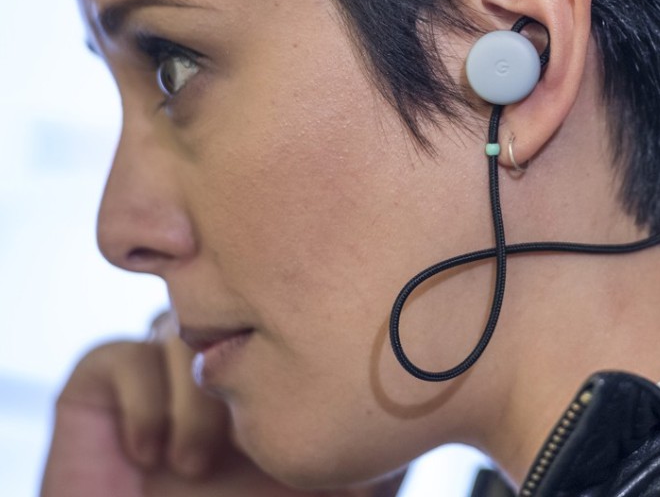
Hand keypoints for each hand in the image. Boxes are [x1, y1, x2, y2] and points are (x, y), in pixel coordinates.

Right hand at [41, 318, 403, 496]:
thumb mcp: (336, 482)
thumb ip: (379, 455)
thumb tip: (430, 411)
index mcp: (276, 375)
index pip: (290, 323)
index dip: (306, 341)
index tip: (319, 385)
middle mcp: (221, 361)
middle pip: (236, 310)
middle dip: (244, 356)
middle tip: (248, 412)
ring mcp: (162, 370)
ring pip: (179, 327)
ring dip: (192, 394)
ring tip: (196, 464)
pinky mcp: (98, 387)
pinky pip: (118, 357)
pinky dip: (141, 402)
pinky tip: (152, 452)